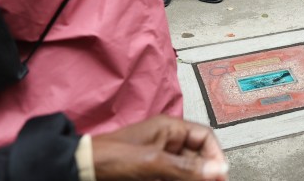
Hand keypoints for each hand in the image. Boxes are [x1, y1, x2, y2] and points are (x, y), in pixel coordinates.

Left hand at [93, 116, 227, 180]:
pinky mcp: (150, 173)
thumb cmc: (113, 158)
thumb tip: (218, 171)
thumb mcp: (153, 163)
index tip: (221, 175)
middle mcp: (167, 141)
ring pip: (186, 170)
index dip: (215, 155)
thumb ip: (186, 168)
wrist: (82, 170)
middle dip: (206, 172)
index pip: (205, 137)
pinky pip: (172, 177)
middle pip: (198, 156)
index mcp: (170, 128)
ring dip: (193, 178)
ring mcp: (159, 158)